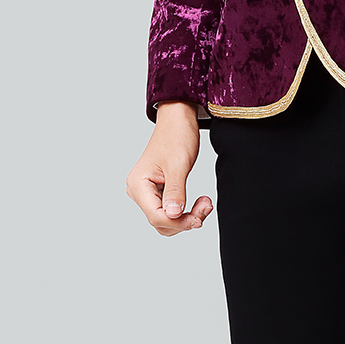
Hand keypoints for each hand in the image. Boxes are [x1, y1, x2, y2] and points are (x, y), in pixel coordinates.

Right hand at [126, 102, 213, 235]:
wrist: (178, 121)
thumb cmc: (176, 136)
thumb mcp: (178, 165)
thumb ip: (175, 192)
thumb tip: (173, 215)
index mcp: (138, 184)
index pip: (156, 216)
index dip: (179, 222)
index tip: (200, 218)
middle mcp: (138, 191)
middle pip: (160, 222)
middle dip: (184, 220)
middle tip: (206, 206)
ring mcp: (146, 192)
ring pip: (166, 220)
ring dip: (186, 218)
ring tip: (204, 203)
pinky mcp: (156, 192)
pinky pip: (169, 211)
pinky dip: (185, 211)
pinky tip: (198, 202)